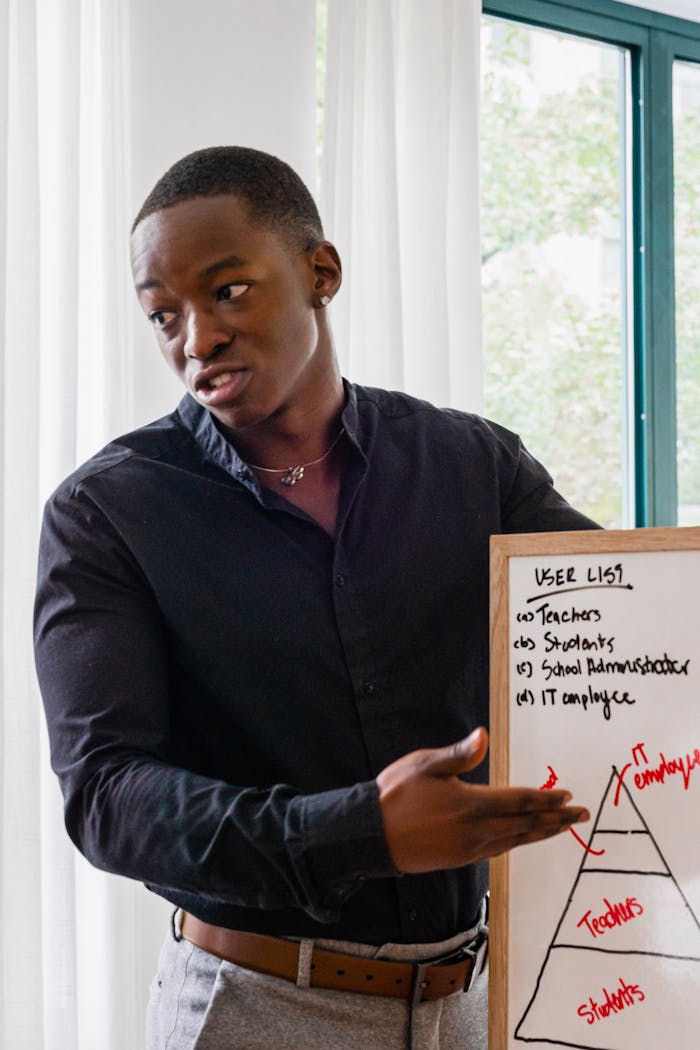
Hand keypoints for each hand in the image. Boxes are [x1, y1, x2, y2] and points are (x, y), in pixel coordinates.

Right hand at [376, 727, 588, 873]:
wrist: (370, 835)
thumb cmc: (396, 794)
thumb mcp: (425, 764)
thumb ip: (459, 754)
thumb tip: (484, 735)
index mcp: (470, 804)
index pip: (519, 801)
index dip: (545, 799)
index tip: (568, 797)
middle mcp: (475, 831)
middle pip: (525, 825)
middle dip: (556, 820)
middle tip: (582, 816)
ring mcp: (468, 849)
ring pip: (515, 840)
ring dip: (541, 833)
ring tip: (561, 828)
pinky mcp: (460, 859)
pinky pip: (499, 850)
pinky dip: (519, 842)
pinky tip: (524, 838)